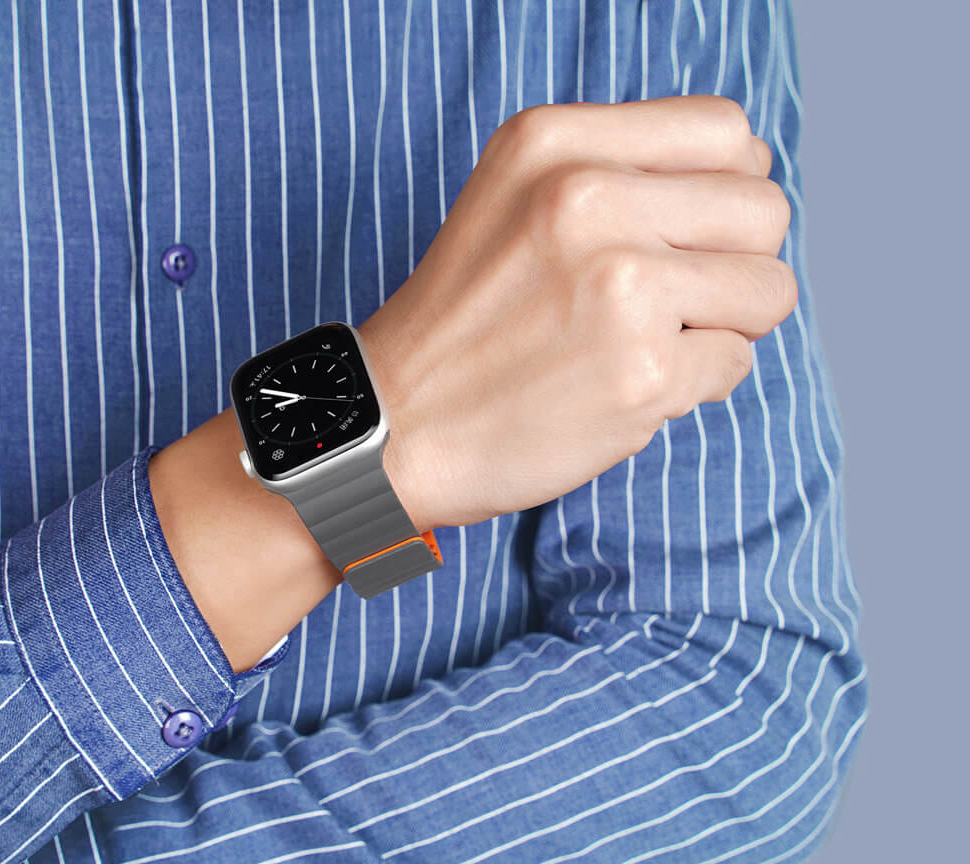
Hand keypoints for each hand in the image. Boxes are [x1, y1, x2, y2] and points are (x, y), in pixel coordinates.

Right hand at [362, 95, 796, 532]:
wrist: (398, 428)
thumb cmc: (465, 324)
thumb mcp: (515, 199)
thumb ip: (621, 171)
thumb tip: (750, 179)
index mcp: (554, 144)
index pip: (728, 133)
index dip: (726, 191)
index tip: (685, 237)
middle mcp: (586, 200)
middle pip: (764, 209)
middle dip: (735, 264)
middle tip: (672, 303)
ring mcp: (619, 288)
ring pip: (768, 290)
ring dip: (724, 326)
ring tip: (647, 344)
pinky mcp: (641, 374)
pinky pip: (735, 364)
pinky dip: (693, 384)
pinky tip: (624, 388)